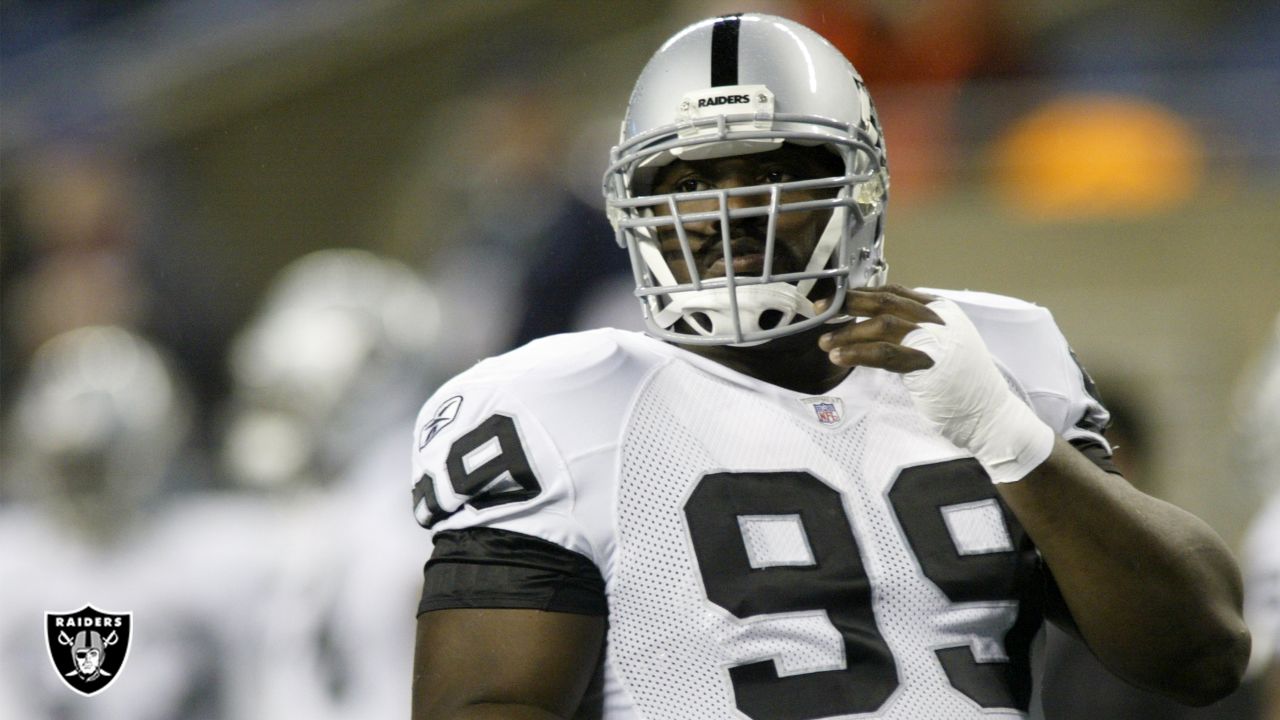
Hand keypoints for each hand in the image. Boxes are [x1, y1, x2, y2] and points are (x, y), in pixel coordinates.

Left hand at [819, 285, 1053, 483]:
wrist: (989, 415)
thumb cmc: (960, 385)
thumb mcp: (938, 347)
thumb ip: (911, 331)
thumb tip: (871, 324)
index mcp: (941, 310)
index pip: (895, 291)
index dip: (862, 293)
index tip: (836, 299)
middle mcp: (938, 319)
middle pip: (885, 301)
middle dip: (848, 303)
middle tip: (820, 309)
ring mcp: (935, 339)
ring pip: (882, 325)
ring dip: (848, 332)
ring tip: (825, 342)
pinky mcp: (928, 363)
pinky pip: (884, 353)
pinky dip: (857, 353)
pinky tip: (839, 357)